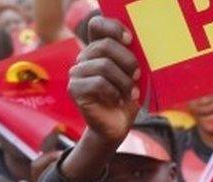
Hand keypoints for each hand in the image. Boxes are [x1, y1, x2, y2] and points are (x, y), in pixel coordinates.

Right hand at [68, 17, 140, 144]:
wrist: (117, 125)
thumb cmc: (126, 98)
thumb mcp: (132, 73)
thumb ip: (129, 56)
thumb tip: (134, 43)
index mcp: (98, 49)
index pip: (97, 25)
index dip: (113, 27)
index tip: (130, 40)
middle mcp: (84, 58)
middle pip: (104, 46)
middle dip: (127, 61)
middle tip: (138, 75)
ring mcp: (77, 73)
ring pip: (103, 66)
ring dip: (123, 81)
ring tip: (131, 93)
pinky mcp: (74, 90)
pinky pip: (97, 83)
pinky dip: (113, 92)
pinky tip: (117, 100)